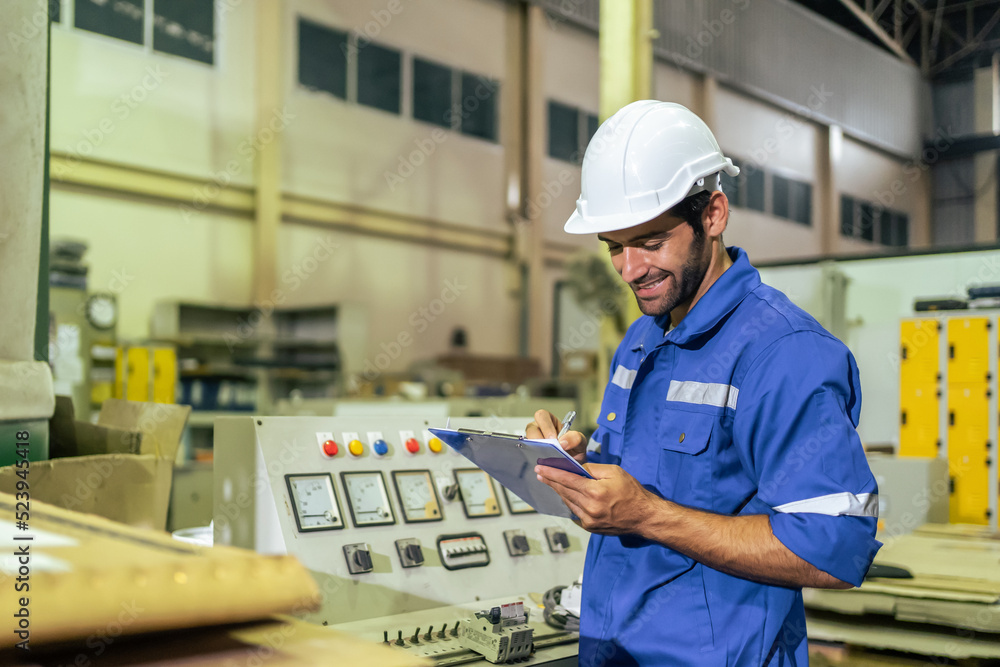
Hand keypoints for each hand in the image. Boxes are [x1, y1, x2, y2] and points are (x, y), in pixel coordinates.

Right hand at [525, 409, 586, 462]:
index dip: (546, 426)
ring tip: (546, 458)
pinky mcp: (531, 454)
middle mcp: (538, 429)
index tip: (554, 439)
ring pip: (527, 442)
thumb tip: (562, 443)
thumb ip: (575, 438)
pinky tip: (543, 465)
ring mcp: (533, 442)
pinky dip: (535, 459)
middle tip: (547, 448)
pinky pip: (528, 455)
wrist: (573, 464)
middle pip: (531, 428)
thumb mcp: (580, 442)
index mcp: (550, 421)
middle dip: (537, 438)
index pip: (542, 416)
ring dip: (535, 450)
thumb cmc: (574, 448)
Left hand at [534, 462, 657, 535]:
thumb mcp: (614, 472)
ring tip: (550, 482)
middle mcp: (589, 507)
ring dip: (559, 491)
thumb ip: (592, 469)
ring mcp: (588, 520)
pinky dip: (569, 501)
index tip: (540, 468)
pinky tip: (566, 494)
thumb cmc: (632, 492)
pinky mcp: (590, 527)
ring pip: (567, 502)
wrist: (644, 517)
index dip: (552, 473)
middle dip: (551, 481)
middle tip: (540, 473)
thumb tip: (576, 468)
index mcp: (595, 492)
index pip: (567, 480)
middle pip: (564, 491)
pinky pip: (575, 511)